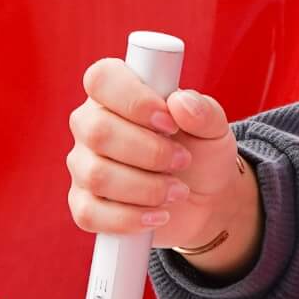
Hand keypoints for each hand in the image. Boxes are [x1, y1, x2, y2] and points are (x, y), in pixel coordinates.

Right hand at [67, 60, 258, 267]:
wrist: (204, 199)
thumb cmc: (201, 151)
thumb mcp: (214, 128)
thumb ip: (203, 111)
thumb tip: (180, 103)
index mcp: (116, 93)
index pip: (102, 79)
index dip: (134, 100)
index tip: (170, 123)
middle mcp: (91, 125)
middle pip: (97, 131)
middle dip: (149, 152)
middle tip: (182, 161)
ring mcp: (83, 166)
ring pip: (97, 176)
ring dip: (146, 188)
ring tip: (178, 191)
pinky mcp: (84, 205)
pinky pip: (89, 214)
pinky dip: (129, 219)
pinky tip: (157, 216)